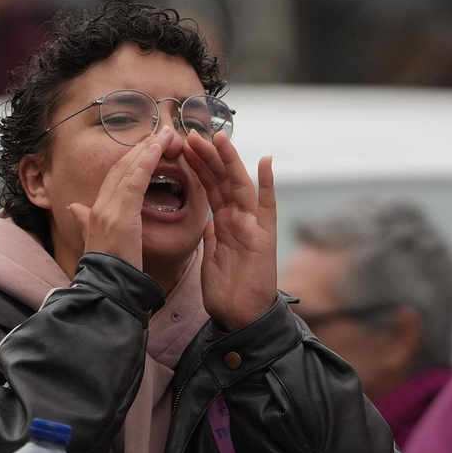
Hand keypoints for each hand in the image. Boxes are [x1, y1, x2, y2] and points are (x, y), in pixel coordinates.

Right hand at [66, 133, 166, 269]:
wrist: (107, 289)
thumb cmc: (109, 272)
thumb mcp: (94, 242)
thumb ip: (85, 222)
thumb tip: (75, 207)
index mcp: (94, 212)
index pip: (113, 177)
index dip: (129, 159)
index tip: (147, 145)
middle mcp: (98, 207)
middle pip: (119, 168)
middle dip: (140, 148)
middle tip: (160, 132)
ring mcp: (108, 210)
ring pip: (127, 169)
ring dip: (147, 148)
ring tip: (165, 134)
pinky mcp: (121, 215)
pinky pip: (134, 181)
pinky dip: (146, 161)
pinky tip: (158, 148)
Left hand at [184, 130, 276, 329]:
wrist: (240, 318)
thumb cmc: (227, 292)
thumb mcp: (211, 259)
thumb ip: (212, 237)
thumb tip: (208, 222)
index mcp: (225, 222)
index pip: (210, 187)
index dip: (198, 166)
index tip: (182, 147)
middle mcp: (241, 219)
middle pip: (222, 180)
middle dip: (209, 156)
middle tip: (192, 134)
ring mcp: (254, 225)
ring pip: (240, 185)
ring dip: (229, 160)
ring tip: (218, 137)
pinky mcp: (265, 237)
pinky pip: (268, 206)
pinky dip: (268, 184)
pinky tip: (265, 161)